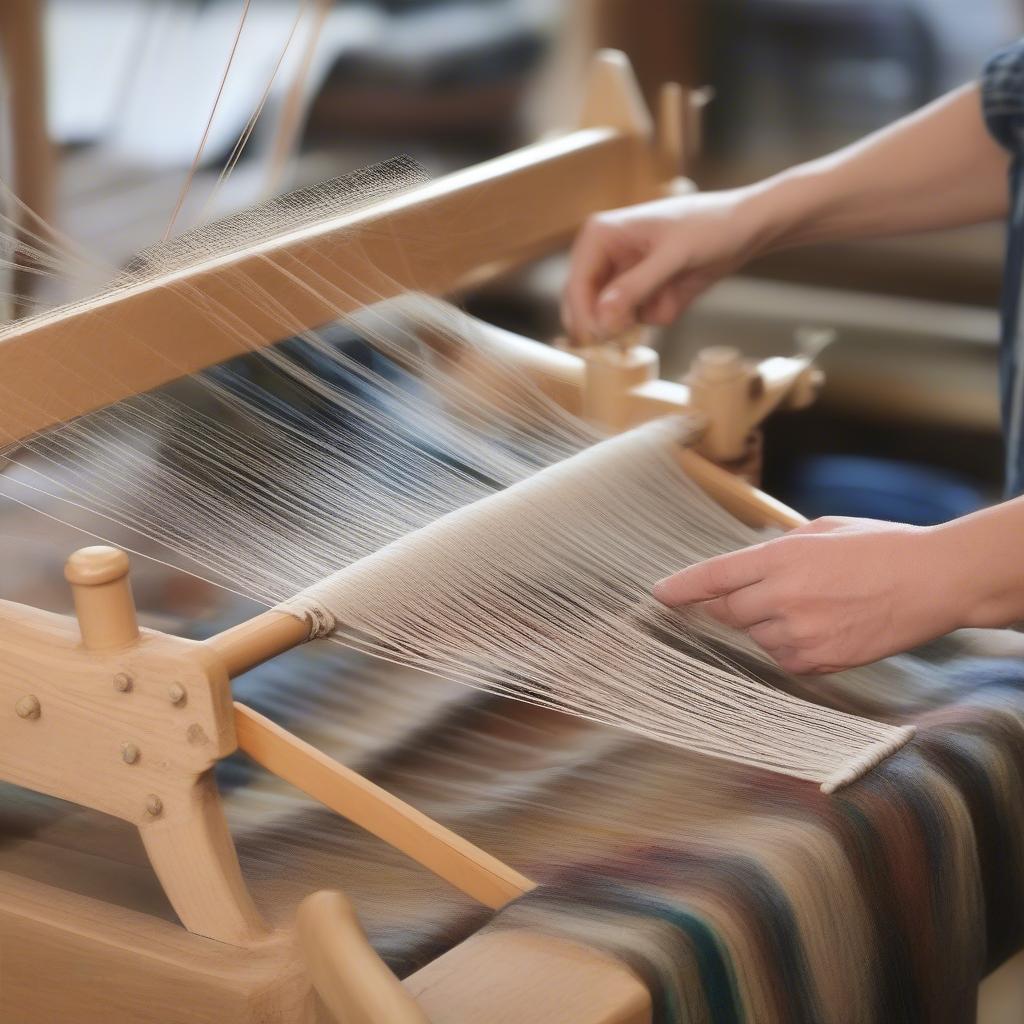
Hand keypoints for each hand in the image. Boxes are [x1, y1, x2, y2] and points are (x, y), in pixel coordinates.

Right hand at [561, 188, 770, 342]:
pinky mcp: (640, 292)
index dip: (585, 316)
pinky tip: (678, 295)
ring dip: (638, 320)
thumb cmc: (711, 226)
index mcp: (600, 235)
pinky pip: (637, 320)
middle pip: (584, 307)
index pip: (576, 285)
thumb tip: (601, 318)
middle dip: (609, 323)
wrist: (745, 227)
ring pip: (610, 318)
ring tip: (668, 297)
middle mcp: (604, 256)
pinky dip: (657, 315)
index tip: (603, 339)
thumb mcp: (674, 256)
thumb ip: (637, 286)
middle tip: (630, 335)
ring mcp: (621, 276)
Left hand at [652, 516, 968, 673]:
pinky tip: (821, 627)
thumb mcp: (822, 531)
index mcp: (781, 558)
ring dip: (764, 625)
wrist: (935, 582)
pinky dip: (789, 647)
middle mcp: (783, 598)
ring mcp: (801, 634)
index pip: (713, 577)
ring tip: (809, 606)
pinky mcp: (820, 662)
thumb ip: (778, 550)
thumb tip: (749, 566)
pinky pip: (783, 660)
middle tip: (747, 597)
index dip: (681, 588)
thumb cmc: (881, 548)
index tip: (659, 595)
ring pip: (754, 638)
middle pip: (726, 613)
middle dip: (725, 606)